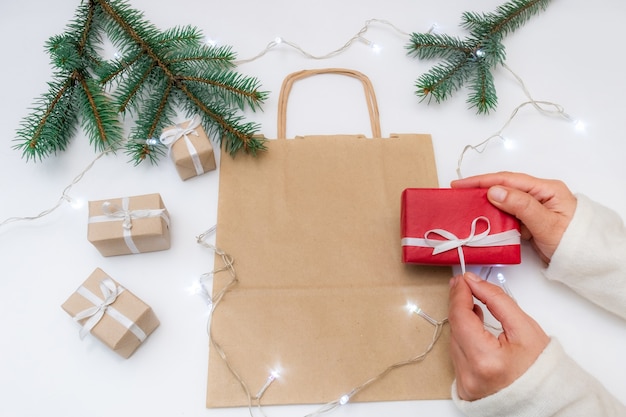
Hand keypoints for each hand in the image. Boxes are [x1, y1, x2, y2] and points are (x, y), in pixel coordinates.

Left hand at [449, 272, 549, 400]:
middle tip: (464, 286)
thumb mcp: (524, 327)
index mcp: (486, 360)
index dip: (459, 295)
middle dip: (459, 305)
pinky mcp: (464, 387)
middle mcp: (470, 374)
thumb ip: (497, 300)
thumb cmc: (540, 368)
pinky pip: (457, 355)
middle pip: (455, 328)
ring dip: (461, 322)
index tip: (462, 280)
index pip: (460, 318)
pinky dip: (463, 339)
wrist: (546, 398)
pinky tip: (472, 328)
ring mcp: (465, 383)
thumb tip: (473, 282)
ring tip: (472, 307)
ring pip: (454, 341)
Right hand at [451, 171, 576, 262]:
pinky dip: (493, 219)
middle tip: (457, 195)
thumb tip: (494, 191)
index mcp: (545, 189)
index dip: (481, 181)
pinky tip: (482, 222)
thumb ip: (521, 206)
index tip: (460, 185)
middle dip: (479, 190)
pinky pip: (507, 216)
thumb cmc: (575, 242)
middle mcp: (538, 195)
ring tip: (465, 208)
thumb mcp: (546, 223)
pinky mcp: (530, 221)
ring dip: (484, 206)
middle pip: (503, 188)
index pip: (507, 180)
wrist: (589, 261)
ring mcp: (533, 208)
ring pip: (503, 203)